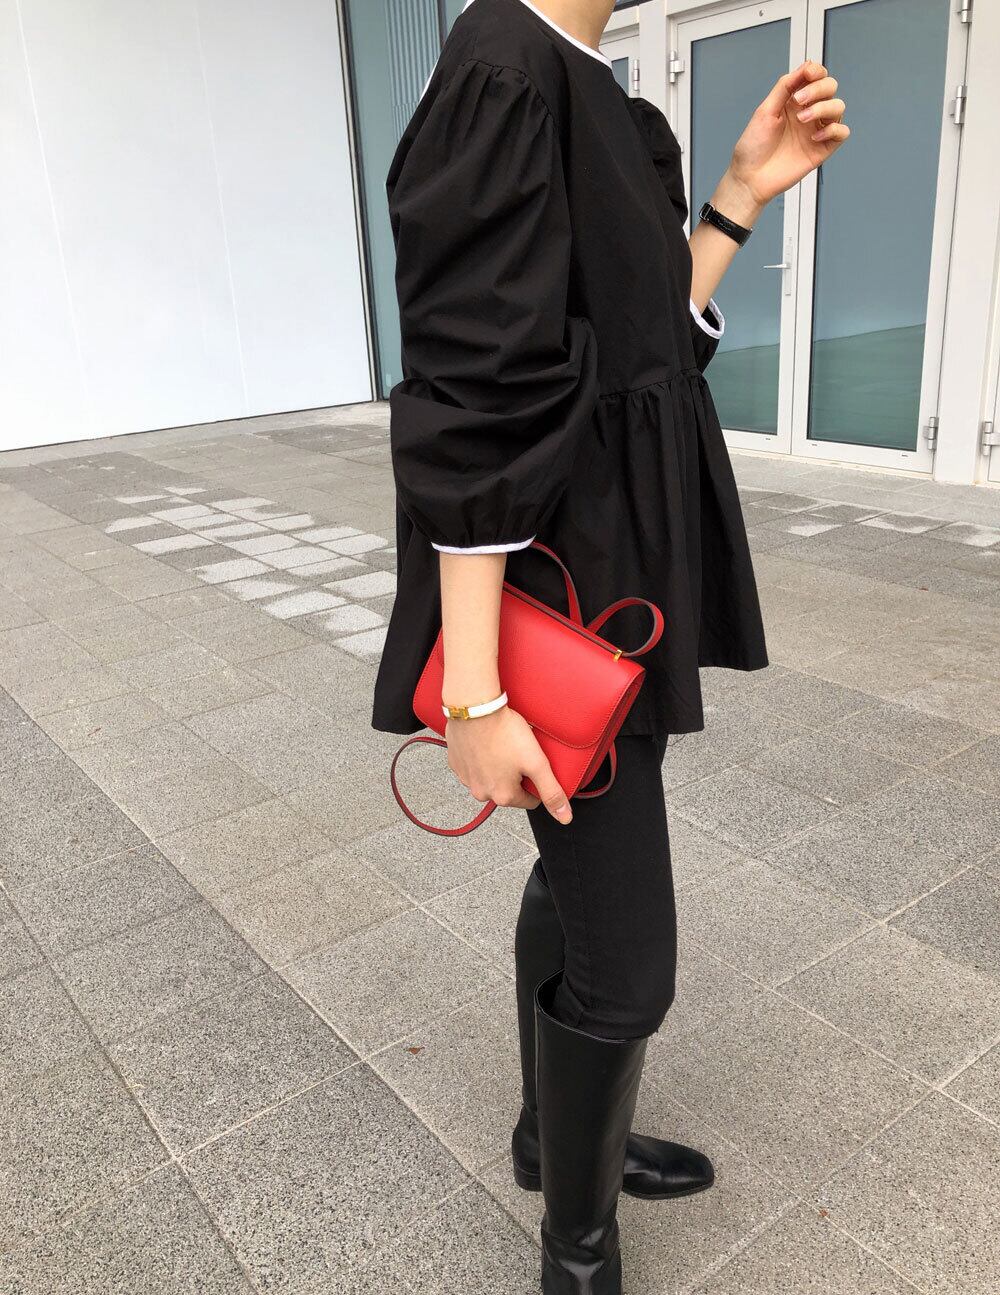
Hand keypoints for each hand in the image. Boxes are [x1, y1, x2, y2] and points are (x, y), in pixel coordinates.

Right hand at [445, 705, 571, 823]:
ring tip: (503, 745)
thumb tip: (564, 817)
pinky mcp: (456, 763)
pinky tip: (487, 742)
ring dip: (497, 767)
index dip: (536, 782)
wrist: (475, 708)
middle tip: (519, 751)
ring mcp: (466, 778)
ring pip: (490, 778)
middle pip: (508, 789)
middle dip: (516, 774)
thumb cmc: (505, 732)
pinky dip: (481, 758)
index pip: (530, 800)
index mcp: (503, 796)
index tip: (534, 764)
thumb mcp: (536, 763)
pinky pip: (474, 766)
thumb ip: (551, 792)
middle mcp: (482, 793)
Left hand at [727, 60, 849, 210]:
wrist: (750, 178)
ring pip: (839, 107)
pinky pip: (842, 132)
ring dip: (823, 108)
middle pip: (831, 88)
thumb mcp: (765, 111)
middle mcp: (808, 113)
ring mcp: (816, 131)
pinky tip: (813, 138)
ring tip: (802, 119)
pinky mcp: (821, 149)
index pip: (817, 77)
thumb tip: (805, 66)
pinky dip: (833, 130)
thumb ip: (785, 87)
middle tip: (798, 102)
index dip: (816, 72)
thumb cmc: (753, 147)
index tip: (806, 75)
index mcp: (794, 102)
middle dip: (818, 89)